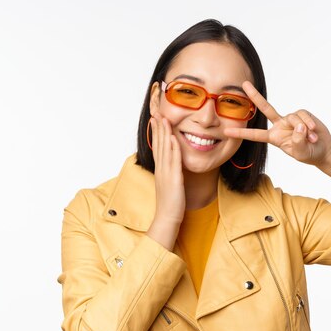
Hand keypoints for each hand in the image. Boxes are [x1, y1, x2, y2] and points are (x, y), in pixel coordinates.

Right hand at [147, 113, 184, 248]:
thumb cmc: (171, 204)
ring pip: (164, 149)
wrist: (168, 219)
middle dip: (159, 128)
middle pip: (159, 144)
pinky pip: (172, 161)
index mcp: (160, 170)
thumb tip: (173, 167)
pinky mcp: (173, 179)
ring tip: (164, 118)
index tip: (157, 119)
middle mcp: (161, 169)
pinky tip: (173, 137)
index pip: (158, 147)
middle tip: (157, 112)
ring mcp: (166, 173)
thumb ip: (170, 174)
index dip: (157, 132)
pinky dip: (172, 148)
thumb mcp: (170, 185)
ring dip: (164, 133)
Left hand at [223, 81, 330, 165]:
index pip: (255, 135)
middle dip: (255, 96)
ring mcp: (290, 119)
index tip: (226, 131)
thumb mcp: (300, 152)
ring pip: (293, 118)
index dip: (241, 133)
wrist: (322, 149)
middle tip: (244, 84)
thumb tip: (299, 126)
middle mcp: (279, 125)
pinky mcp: (302, 114)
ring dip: (304, 130)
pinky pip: (303, 115)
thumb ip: (297, 141)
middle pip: (265, 108)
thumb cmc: (308, 153)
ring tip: (311, 139)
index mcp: (274, 137)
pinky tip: (314, 132)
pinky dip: (309, 124)